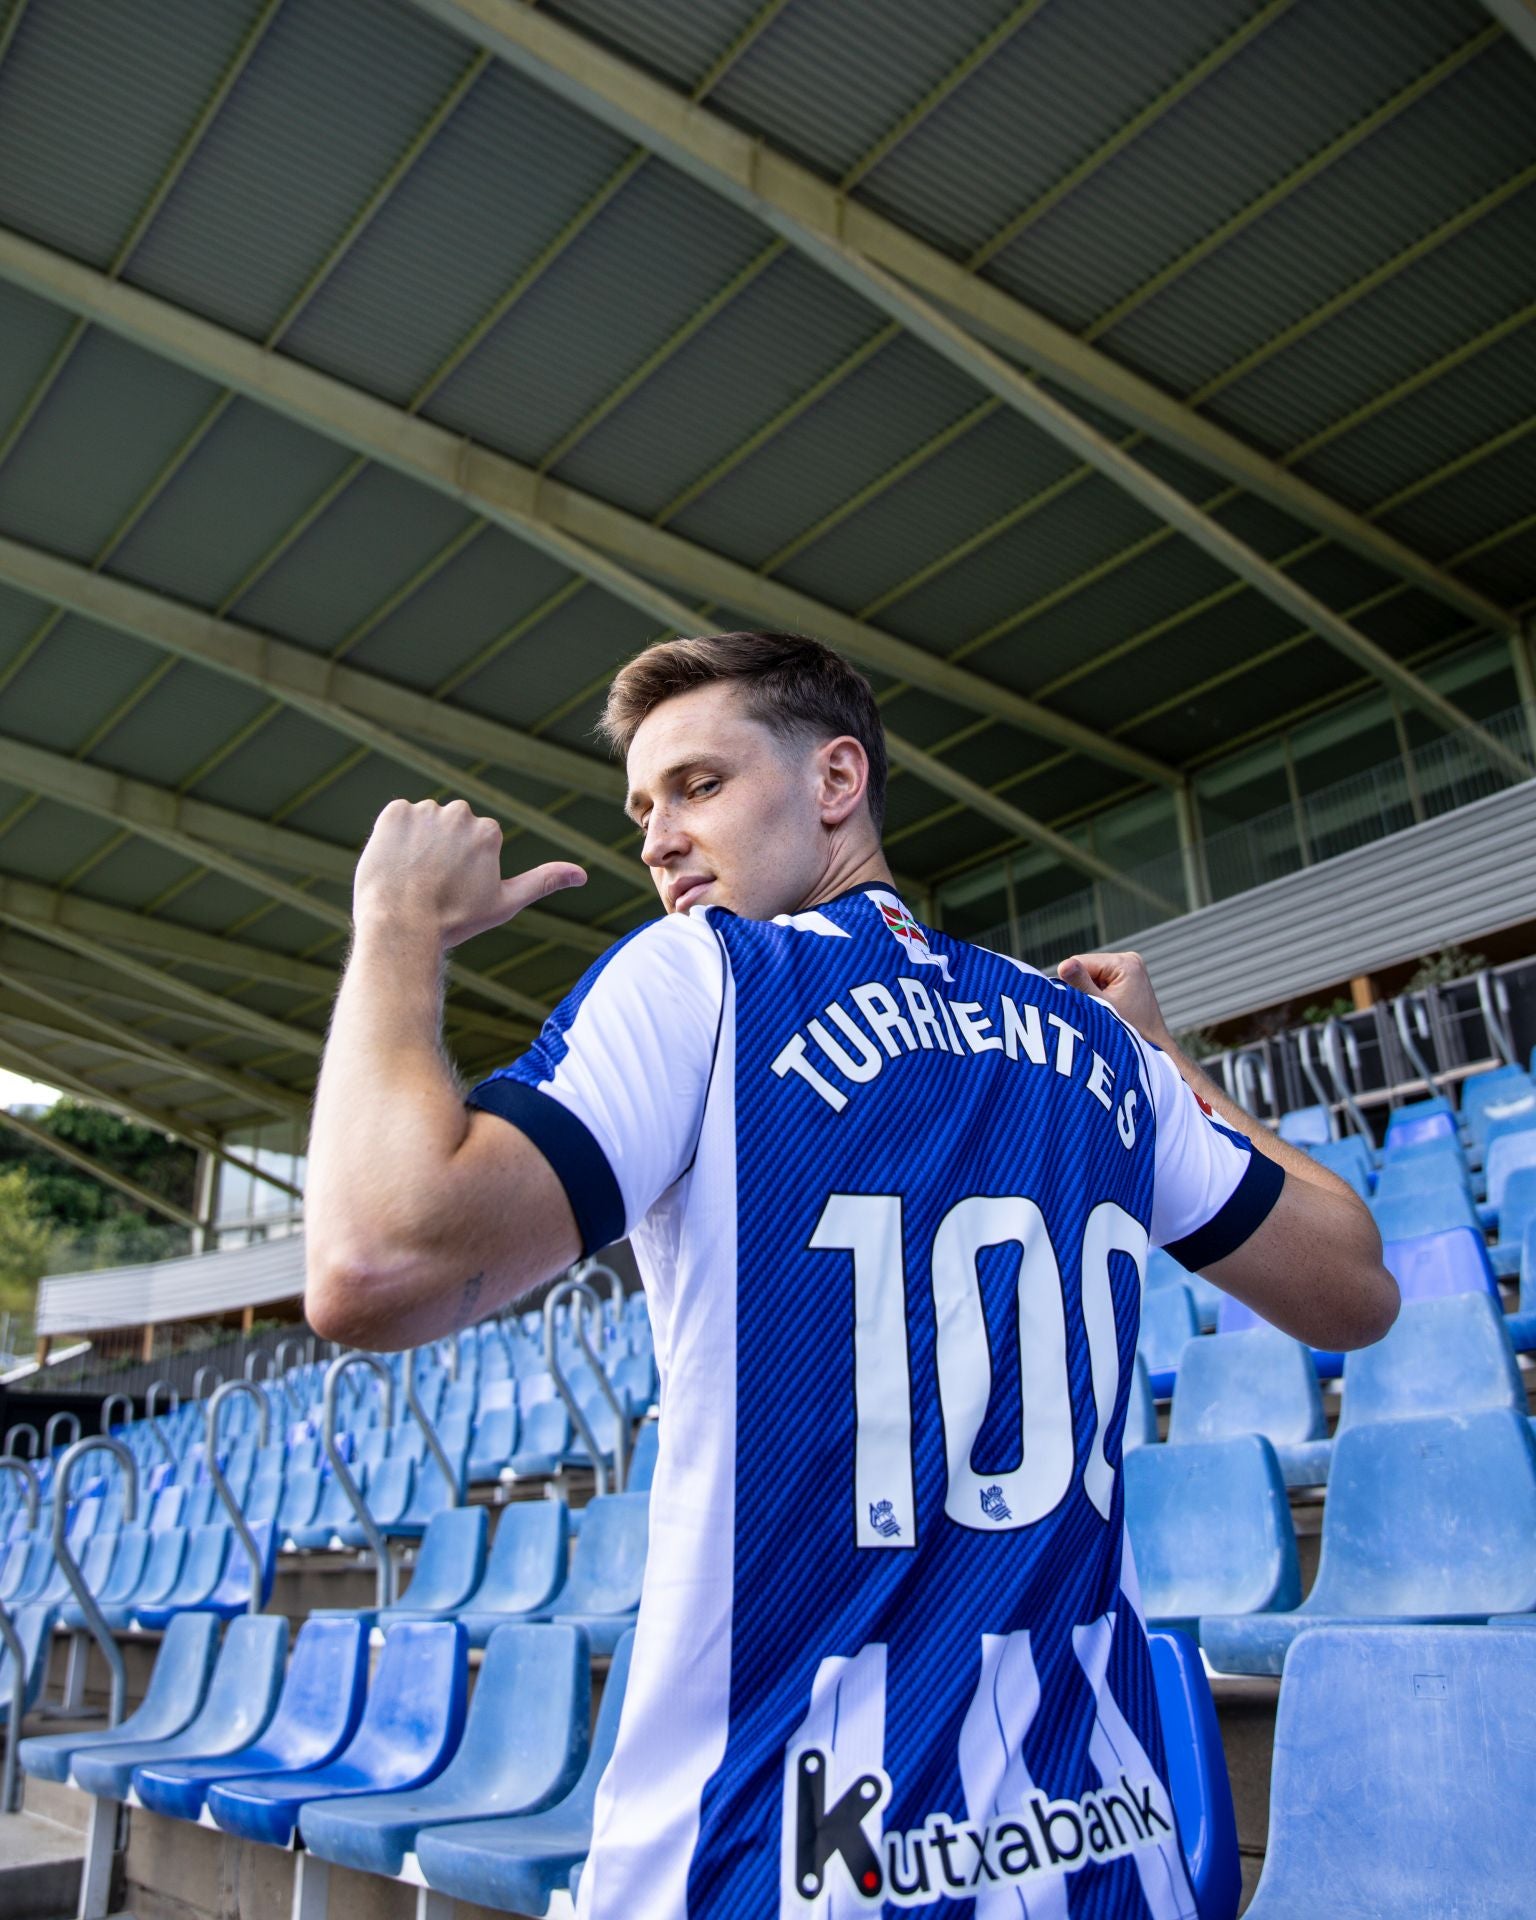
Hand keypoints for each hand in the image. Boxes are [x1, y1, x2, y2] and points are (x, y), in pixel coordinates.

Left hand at [353, 799, 584, 950]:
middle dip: (442, 850)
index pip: (475, 843)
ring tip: (410, 877)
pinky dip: (394, 837)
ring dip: (418, 843)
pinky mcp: (394, 812)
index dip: (463, 869)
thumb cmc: (455, 919)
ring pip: (424, 823)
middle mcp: (460, 813)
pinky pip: (397, 818)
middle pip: (451, 828)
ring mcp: (425, 810)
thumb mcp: (505, 903)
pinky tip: (395, 863)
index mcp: (488, 831)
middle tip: (431, 884)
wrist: (401, 924)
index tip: (452, 889)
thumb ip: (543, 881)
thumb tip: (583, 875)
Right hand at [1057, 949, 1170, 1046]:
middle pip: (1086, 967)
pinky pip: (1100, 980)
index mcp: (1125, 963)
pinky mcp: (1127, 976)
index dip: (1073, 984)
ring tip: (1102, 1010)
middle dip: (1083, 988)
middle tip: (1094, 1009)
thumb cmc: (1130, 1032)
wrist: (1154, 1048)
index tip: (1083, 1004)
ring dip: (1090, 992)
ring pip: (1091, 974)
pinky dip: (1097, 994)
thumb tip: (1063, 965)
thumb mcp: (1101, 1007)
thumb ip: (1081, 984)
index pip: (1079, 963)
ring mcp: (1129, 967)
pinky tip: (1106, 1008)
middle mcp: (1129, 960)